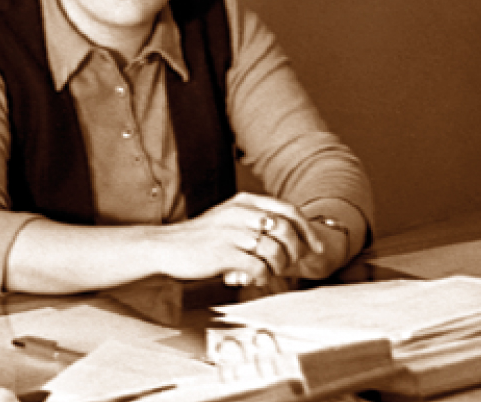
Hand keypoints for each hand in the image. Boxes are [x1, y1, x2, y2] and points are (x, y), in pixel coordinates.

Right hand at [153, 192, 322, 285]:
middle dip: (294, 252)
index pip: (288, 209)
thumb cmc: (200, 238)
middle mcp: (240, 212)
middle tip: (287, 266)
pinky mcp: (224, 253)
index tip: (315, 247)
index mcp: (244, 201)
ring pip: (275, 250)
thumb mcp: (228, 218)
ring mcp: (232, 232)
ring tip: (266, 272)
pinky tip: (252, 278)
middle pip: (286, 230)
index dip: (307, 229)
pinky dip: (262, 277)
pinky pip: (259, 267)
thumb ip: (255, 221)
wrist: (165, 247)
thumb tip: (292, 237)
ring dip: (277, 267)